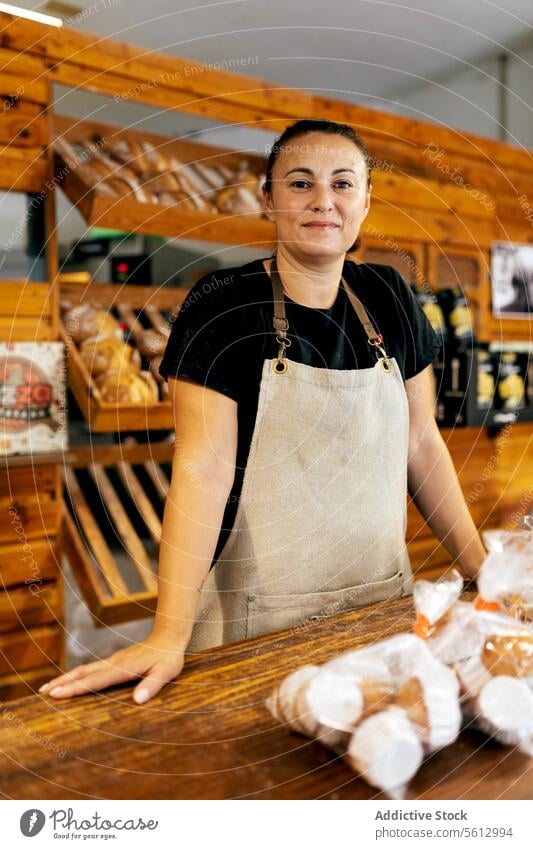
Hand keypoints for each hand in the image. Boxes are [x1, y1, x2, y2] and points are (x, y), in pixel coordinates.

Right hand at [38, 630, 186, 703]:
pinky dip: (76, 675)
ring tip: (48, 688)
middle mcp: (114, 662)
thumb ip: (152, 686)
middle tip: (43, 693)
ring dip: (66, 678)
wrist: (169, 635)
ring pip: (85, 669)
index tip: (57, 694)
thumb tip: (138, 700)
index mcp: (124, 668)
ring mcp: (113, 660)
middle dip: (63, 683)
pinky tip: (70, 680)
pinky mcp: (115, 660)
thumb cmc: (169, 657)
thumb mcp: (166, 672)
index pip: (95, 680)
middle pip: (83, 673)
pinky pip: (91, 668)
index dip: (76, 688)